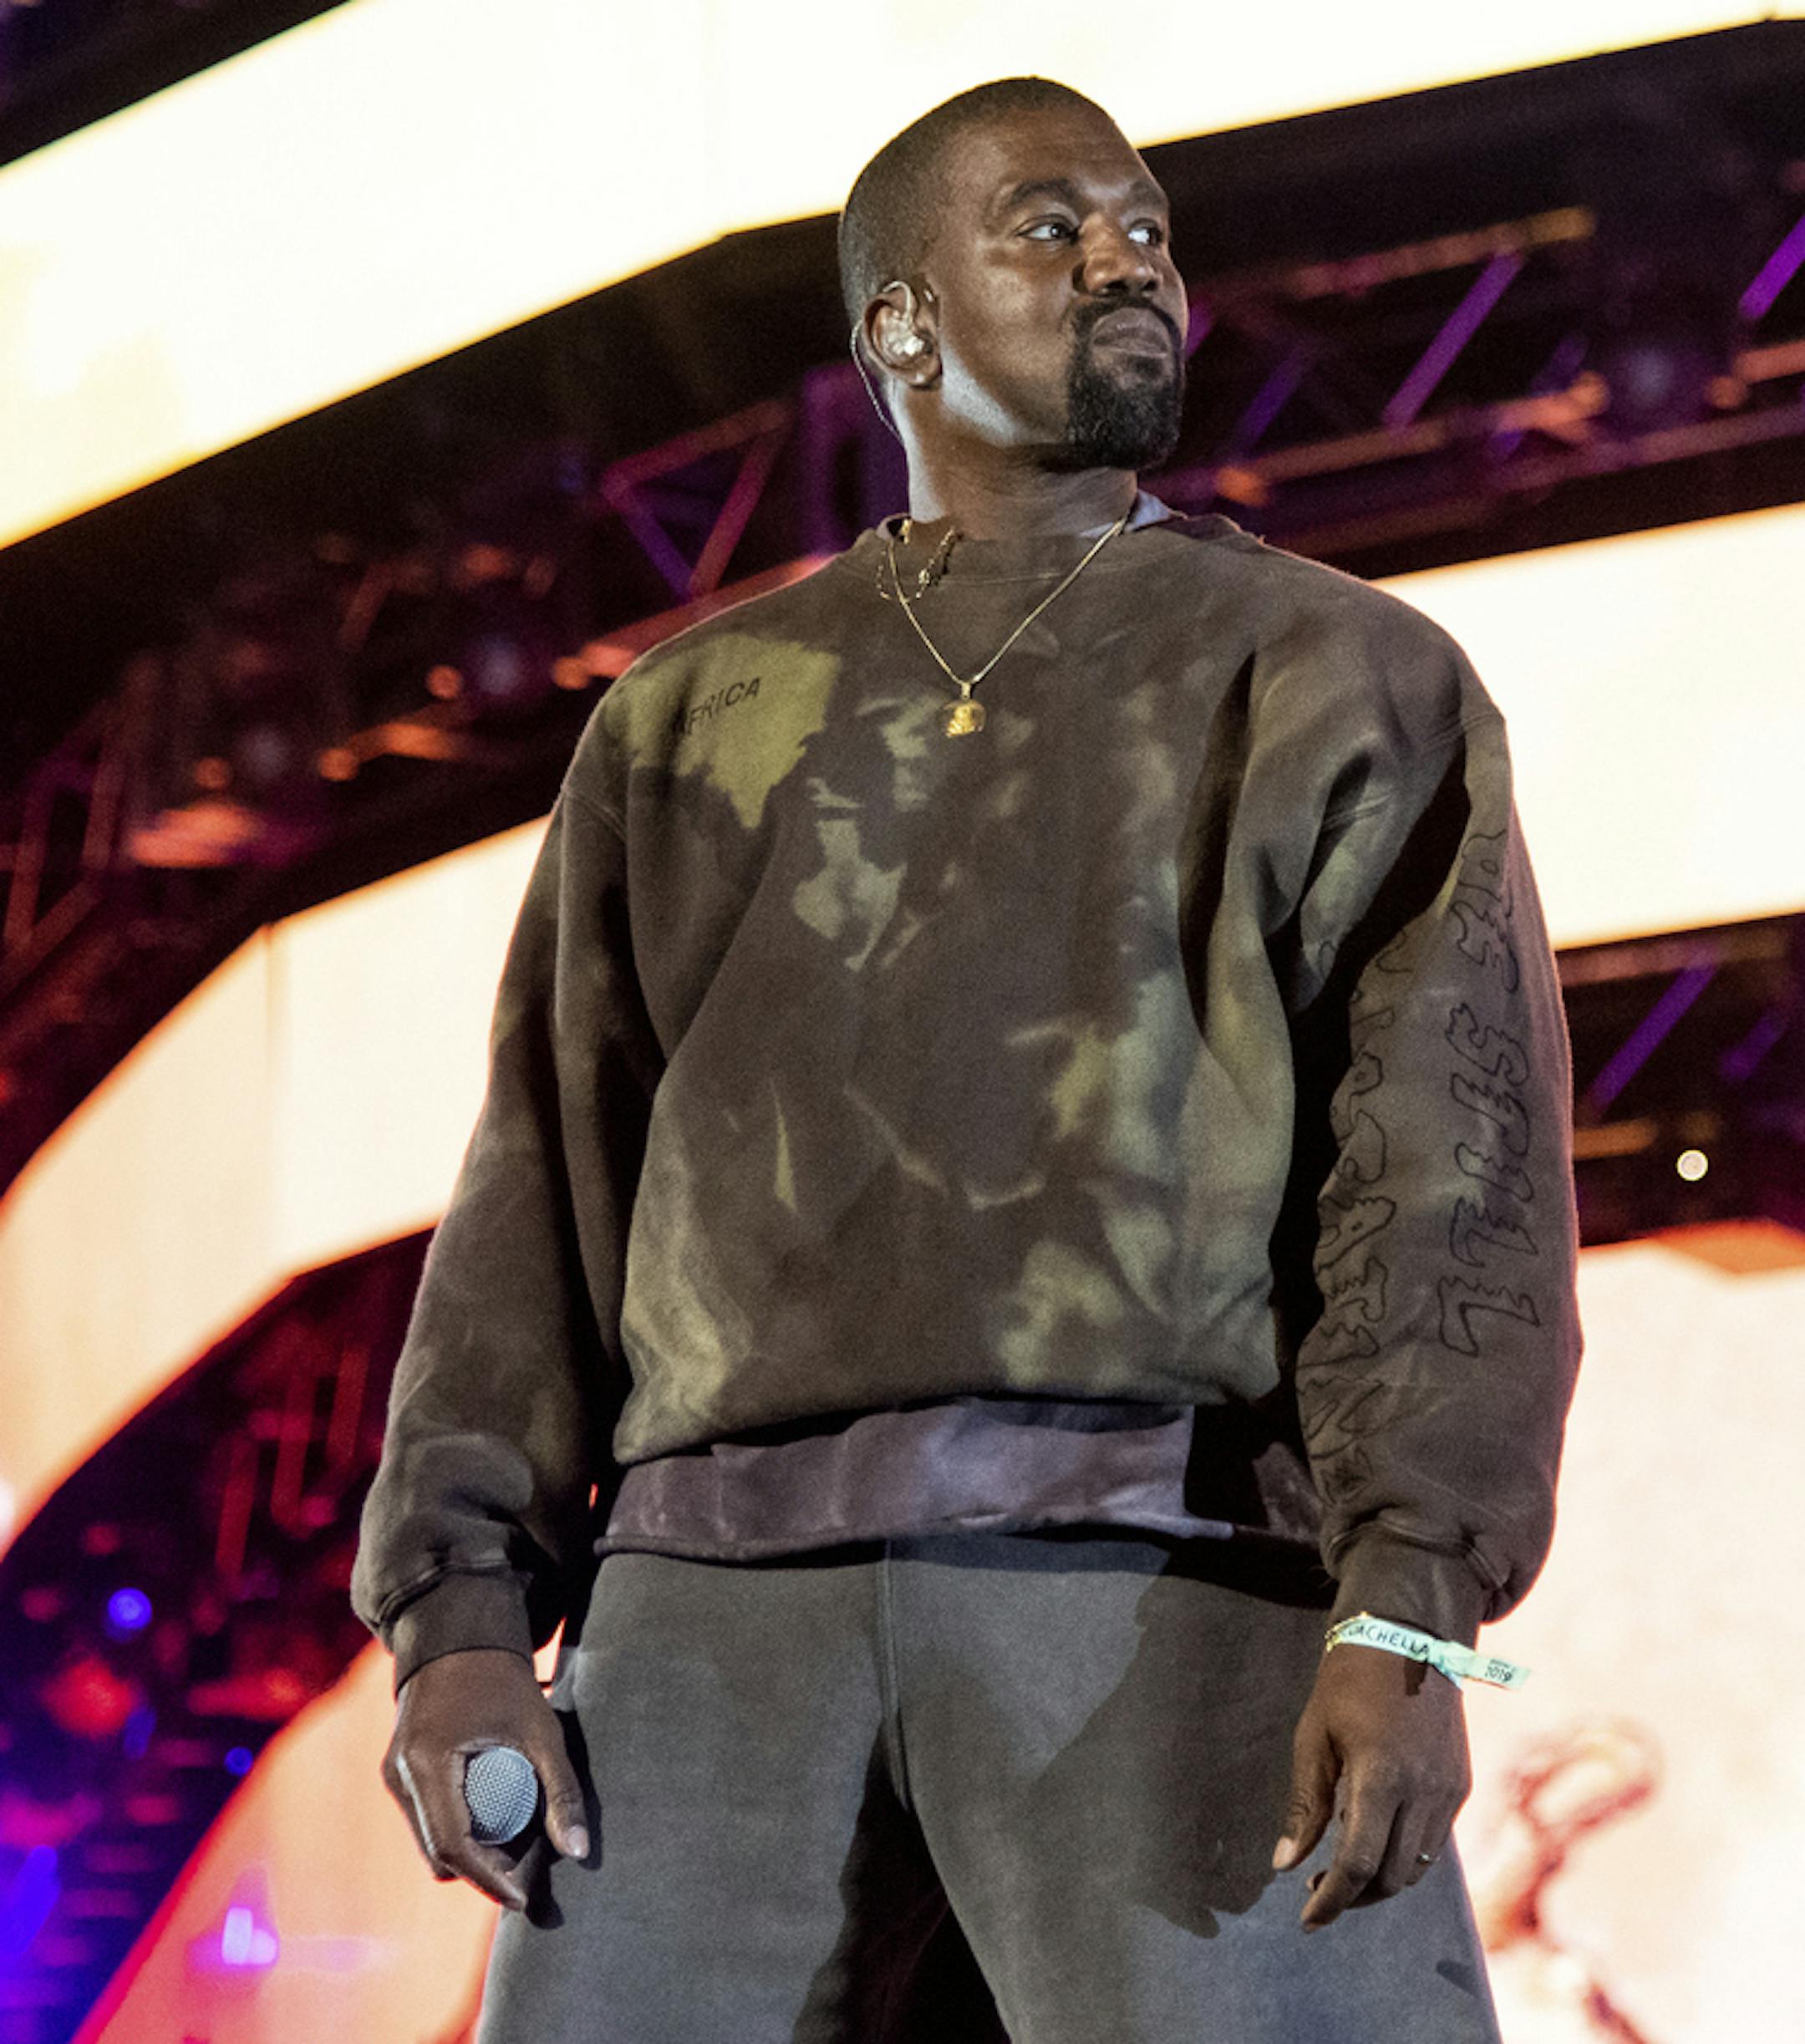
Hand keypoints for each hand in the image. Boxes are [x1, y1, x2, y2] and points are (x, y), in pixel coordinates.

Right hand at [381, 1646, 588, 1910]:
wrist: (459, 1634)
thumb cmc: (504, 1680)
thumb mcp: (540, 1731)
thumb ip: (562, 1791)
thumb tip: (579, 1854)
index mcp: (427, 1764)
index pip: (454, 1846)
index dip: (490, 1880)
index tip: (525, 1900)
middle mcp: (400, 1775)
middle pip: (439, 1854)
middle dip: (483, 1872)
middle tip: (530, 1871)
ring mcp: (394, 1775)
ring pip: (431, 1842)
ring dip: (470, 1854)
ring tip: (519, 1845)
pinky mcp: (399, 1772)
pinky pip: (427, 1821)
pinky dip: (459, 1831)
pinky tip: (494, 1821)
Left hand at [1270, 1642, 1471, 1930]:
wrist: (1407, 1637)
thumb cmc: (1348, 1682)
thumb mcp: (1313, 1736)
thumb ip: (1305, 1805)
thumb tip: (1284, 1865)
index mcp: (1381, 1776)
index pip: (1358, 1863)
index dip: (1331, 1900)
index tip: (1307, 1919)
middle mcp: (1423, 1791)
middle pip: (1391, 1876)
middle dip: (1354, 1896)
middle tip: (1320, 1891)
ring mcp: (1448, 1791)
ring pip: (1417, 1867)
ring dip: (1380, 1881)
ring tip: (1344, 1871)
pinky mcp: (1460, 1785)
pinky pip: (1435, 1843)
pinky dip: (1405, 1856)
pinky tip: (1376, 1841)